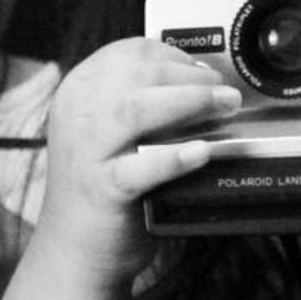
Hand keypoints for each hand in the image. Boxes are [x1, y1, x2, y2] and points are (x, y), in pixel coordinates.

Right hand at [33, 36, 238, 278]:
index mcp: (78, 90)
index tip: (207, 68)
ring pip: (136, 108)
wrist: (75, 248)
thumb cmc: (104, 183)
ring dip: (190, 102)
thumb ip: (142, 100)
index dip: (176, 54)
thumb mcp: (109, 130)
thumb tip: (205, 78)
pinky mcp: (102, 190)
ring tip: (225, 108)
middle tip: (226, 91)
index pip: (129, 51)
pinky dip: (174, 158)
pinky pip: (140, 168)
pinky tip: (202, 153)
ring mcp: (86, 152)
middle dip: (190, 76)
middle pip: (138, 73)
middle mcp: (77, 115)